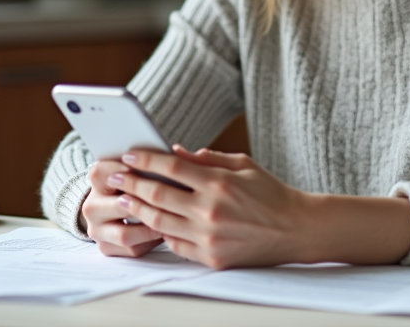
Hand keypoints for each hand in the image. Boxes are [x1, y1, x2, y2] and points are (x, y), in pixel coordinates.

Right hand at [82, 159, 164, 257]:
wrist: (111, 210)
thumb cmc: (133, 183)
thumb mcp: (135, 168)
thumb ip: (151, 159)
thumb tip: (178, 151)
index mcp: (97, 179)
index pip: (103, 171)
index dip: (126, 170)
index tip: (147, 168)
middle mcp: (91, 206)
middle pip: (118, 205)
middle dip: (147, 203)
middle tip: (173, 200)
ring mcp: (97, 230)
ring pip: (125, 234)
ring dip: (151, 228)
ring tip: (172, 220)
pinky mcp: (106, 248)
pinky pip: (132, 249)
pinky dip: (151, 242)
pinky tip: (166, 232)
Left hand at [110, 145, 312, 268]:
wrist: (296, 229)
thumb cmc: (270, 193)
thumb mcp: (243, 164)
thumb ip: (207, 158)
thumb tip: (175, 151)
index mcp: (219, 183)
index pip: (171, 167)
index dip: (146, 159)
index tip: (129, 154)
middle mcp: (211, 211)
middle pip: (158, 195)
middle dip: (131, 183)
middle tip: (113, 176)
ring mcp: (209, 237)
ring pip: (160, 222)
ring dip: (138, 209)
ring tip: (124, 200)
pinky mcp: (212, 258)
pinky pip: (176, 244)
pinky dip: (160, 232)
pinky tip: (150, 222)